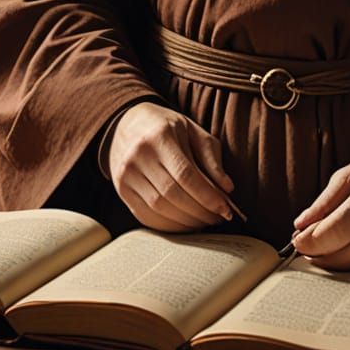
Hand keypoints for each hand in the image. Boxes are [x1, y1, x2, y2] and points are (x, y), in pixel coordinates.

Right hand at [107, 102, 234, 230]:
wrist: (127, 124)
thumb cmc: (167, 127)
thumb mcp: (192, 130)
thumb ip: (211, 157)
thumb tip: (227, 188)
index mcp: (160, 136)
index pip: (185, 174)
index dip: (207, 195)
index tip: (225, 208)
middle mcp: (139, 155)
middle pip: (172, 194)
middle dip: (200, 211)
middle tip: (218, 217)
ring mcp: (126, 174)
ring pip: (159, 209)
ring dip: (186, 221)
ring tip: (204, 221)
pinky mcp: (122, 190)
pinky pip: (146, 216)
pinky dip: (169, 225)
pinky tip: (184, 224)